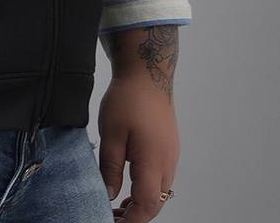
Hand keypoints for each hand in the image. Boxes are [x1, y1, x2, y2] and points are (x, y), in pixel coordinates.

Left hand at [98, 74, 179, 221]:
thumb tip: (109, 194)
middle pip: (156, 203)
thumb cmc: (128, 99)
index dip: (132, 221)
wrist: (148, 73)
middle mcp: (167, 162)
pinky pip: (161, 177)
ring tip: (118, 206)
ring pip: (160, 192)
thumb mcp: (111, 133)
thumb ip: (111, 167)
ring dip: (142, 203)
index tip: (113, 222)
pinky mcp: (169, 147)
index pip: (147, 205)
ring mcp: (171, 155)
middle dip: (136, 216)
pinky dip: (147, 188)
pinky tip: (130, 185)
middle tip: (112, 217)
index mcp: (153, 161)